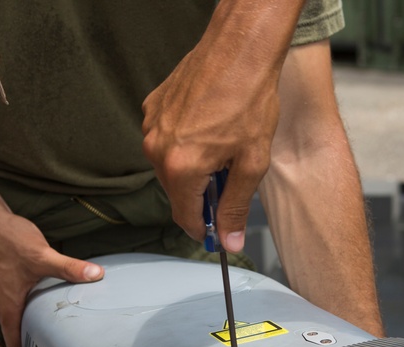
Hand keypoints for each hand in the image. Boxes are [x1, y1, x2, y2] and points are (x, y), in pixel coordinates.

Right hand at [0, 209, 102, 346]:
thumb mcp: (42, 255)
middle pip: (17, 338)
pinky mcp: (5, 286)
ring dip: (33, 331)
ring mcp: (1, 297)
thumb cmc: (9, 239)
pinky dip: (30, 315)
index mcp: (7, 308)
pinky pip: (17, 309)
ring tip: (58, 340)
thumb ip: (69, 268)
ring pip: (17, 323)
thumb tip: (97, 275)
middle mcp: (1, 307)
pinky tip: (48, 312)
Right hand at [141, 2, 302, 252]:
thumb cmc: (250, 100)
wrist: (240, 49)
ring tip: (222, 149)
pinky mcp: (153, 107)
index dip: (204, 230)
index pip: (185, 217)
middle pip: (176, 192)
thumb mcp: (251, 163)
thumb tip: (229, 240)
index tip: (216, 234)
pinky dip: (184, 143)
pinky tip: (209, 129)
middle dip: (201, 196)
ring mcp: (152, 125)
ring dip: (192, 168)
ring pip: (170, 166)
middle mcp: (158, 148)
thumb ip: (236, 206)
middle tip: (229, 183)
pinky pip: (165, 139)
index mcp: (181, 167)